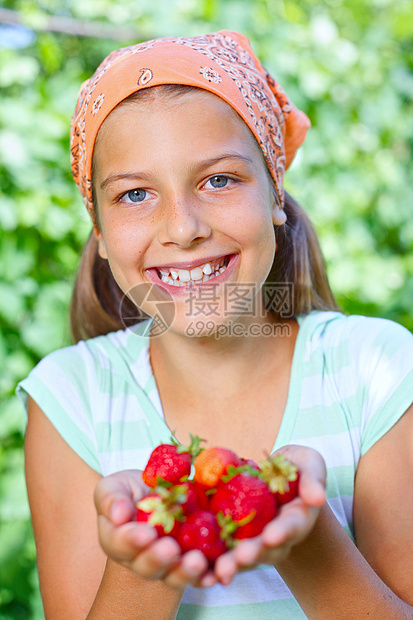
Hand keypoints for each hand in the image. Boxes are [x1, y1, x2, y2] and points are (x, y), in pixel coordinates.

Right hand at [94, 470, 210, 589]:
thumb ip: (110, 498)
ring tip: (196, 561)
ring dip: (185, 571)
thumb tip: (118, 514)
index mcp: (118, 541)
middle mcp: (142, 559)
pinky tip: (217, 573)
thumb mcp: (114, 487)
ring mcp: (168, 564)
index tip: (145, 533)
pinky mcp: (192, 561)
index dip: (132, 540)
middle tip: (170, 549)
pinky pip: (200, 574)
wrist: (158, 494)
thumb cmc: (130, 492)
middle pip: (148, 566)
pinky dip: (208, 576)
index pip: (120, 543)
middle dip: (159, 559)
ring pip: (174, 575)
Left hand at [213, 445, 326, 585]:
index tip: (272, 536)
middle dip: (254, 554)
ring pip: (245, 557)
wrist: (275, 475)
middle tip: (242, 558)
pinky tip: (202, 570)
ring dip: (233, 564)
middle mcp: (277, 536)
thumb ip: (313, 479)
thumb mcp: (310, 465)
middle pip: (267, 550)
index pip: (291, 526)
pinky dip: (213, 563)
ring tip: (221, 570)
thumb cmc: (296, 467)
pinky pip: (224, 552)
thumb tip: (316, 497)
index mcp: (297, 519)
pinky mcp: (235, 538)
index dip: (282, 532)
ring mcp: (256, 540)